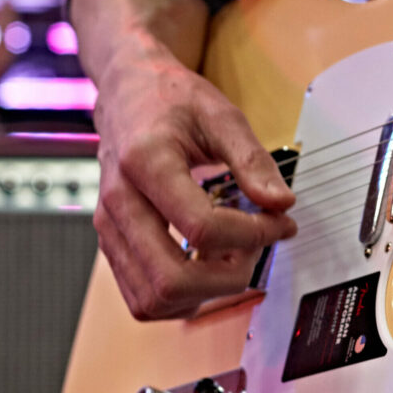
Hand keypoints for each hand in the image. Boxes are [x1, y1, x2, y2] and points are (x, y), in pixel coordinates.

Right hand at [92, 39, 296, 319]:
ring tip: (232, 258)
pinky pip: (142, 297)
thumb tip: (281, 203)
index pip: (202, 228)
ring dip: (203, 293)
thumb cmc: (171, 100)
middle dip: (228, 277)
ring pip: (151, 299)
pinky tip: (207, 267)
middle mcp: (119, 203)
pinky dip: (181, 297)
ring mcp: (110, 228)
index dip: (253, 234)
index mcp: (145, 163)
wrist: (127, 92)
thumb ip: (253, 161)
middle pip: (170, 280)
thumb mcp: (222, 115)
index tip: (280, 222)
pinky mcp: (112, 242)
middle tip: (255, 248)